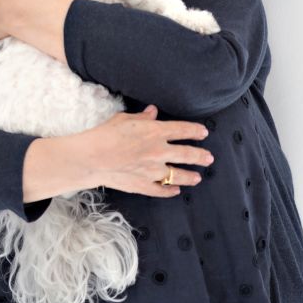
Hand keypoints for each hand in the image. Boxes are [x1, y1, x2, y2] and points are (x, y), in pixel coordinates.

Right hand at [84, 104, 212, 196]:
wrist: (93, 157)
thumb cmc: (106, 134)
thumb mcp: (125, 118)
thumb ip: (142, 117)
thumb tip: (153, 112)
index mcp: (155, 131)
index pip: (182, 130)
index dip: (196, 131)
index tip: (204, 133)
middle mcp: (159, 151)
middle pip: (187, 154)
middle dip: (201, 156)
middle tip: (209, 158)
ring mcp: (153, 170)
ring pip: (178, 175)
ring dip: (190, 176)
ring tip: (198, 177)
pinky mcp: (144, 185)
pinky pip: (162, 190)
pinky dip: (170, 191)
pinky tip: (176, 191)